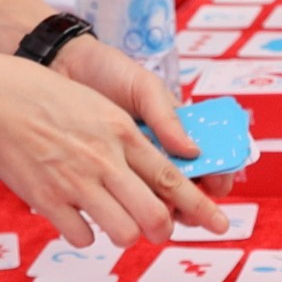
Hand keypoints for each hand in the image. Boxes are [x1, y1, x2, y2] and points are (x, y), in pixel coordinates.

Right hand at [0, 50, 223, 247]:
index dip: (200, 205)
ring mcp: (77, 182)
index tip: (221, 223)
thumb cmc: (49, 98)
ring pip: (123, 232)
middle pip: (155, 215)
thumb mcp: (103, 108)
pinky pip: (81, 237)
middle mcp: (106, 160)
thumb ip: (136, 136)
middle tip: (159, 231)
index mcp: (123, 134)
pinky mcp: (49, 199)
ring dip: (125, 235)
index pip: (172, 177)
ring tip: (115, 223)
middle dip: (163, 231)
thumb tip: (173, 159)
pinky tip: (78, 218)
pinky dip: (85, 234)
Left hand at [53, 35, 240, 205]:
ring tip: (159, 214)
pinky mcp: (107, 175)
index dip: (218, 175)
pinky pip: (122, 197)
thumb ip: (166, 117)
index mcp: (174, 131)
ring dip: (163, 212)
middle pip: (185, 189)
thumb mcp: (144, 87)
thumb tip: (194, 151)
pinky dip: (128, 207)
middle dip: (192, 205)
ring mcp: (132, 166)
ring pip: (156, 200)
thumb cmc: (109, 72)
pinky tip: (126, 207)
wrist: (64, 68)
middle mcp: (157, 153)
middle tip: (188, 212)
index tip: (217, 188)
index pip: (207, 159)